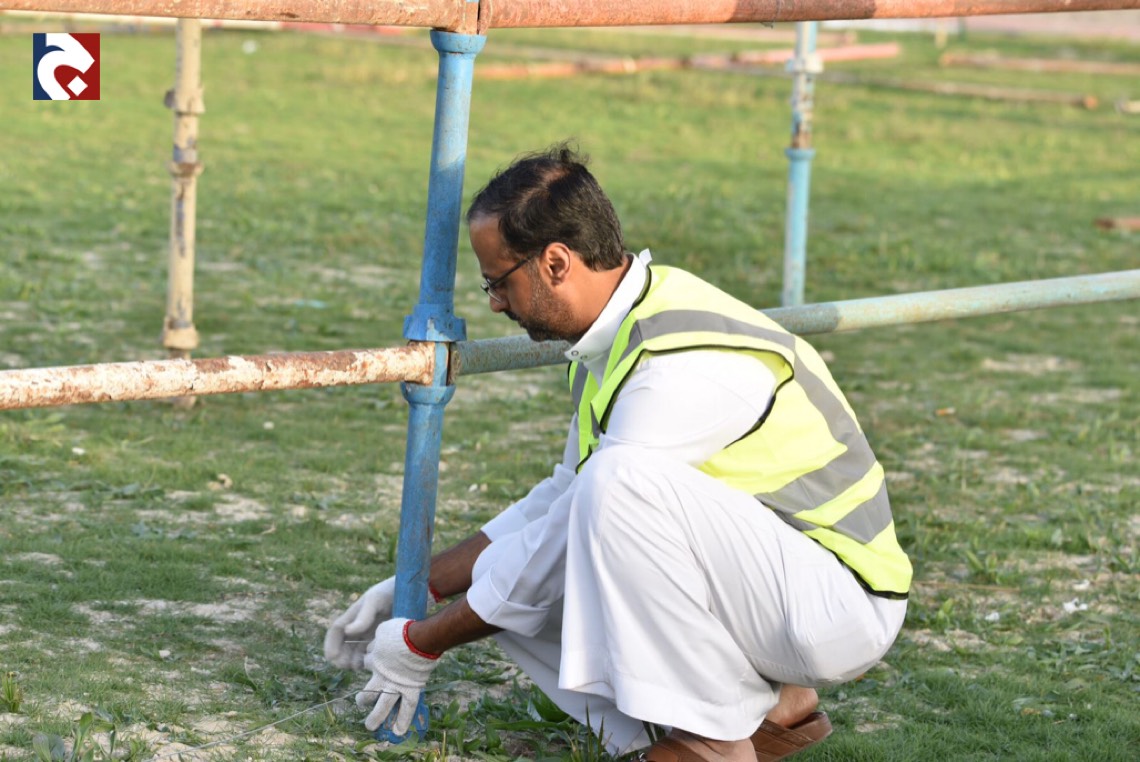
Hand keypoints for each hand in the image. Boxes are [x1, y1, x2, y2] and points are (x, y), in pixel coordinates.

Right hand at [324, 577, 395, 669]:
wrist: (412, 590)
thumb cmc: (391, 591)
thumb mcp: (376, 601)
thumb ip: (363, 616)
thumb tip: (347, 632)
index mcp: (354, 614)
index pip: (336, 631)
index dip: (331, 644)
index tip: (332, 658)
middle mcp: (360, 624)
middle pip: (344, 644)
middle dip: (341, 656)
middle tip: (346, 666)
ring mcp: (371, 631)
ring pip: (356, 650)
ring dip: (352, 660)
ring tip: (357, 667)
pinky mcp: (382, 637)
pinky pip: (370, 651)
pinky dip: (367, 659)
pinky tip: (370, 664)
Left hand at [356, 618, 439, 733]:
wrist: (417, 638)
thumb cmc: (401, 630)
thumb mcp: (384, 630)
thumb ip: (381, 638)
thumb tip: (381, 637)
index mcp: (374, 660)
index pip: (367, 662)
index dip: (370, 659)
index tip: (372, 658)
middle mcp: (381, 676)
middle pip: (368, 692)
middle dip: (363, 699)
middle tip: (360, 702)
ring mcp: (395, 684)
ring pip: (383, 704)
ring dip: (376, 716)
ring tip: (370, 726)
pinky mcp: (410, 689)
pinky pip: (407, 707)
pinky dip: (403, 720)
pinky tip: (399, 731)